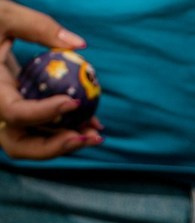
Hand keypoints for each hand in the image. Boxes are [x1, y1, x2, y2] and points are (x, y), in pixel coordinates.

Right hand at [0, 2, 100, 157]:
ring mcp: (7, 116)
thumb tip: (79, 44)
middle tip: (87, 137)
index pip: (16, 113)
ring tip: (96, 133)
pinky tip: (92, 124)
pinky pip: (43, 131)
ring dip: (68, 142)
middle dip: (57, 146)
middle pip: (21, 144)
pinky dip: (67, 130)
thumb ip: (37, 27)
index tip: (73, 102)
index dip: (45, 113)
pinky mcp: (21, 114)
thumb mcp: (4, 15)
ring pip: (34, 143)